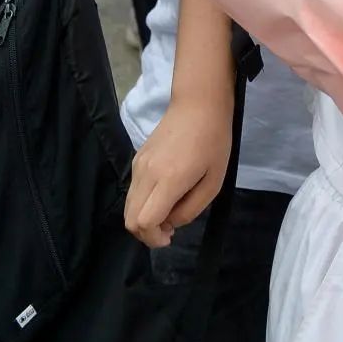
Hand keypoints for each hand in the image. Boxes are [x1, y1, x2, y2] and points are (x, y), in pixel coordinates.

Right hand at [125, 99, 232, 248]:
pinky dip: (143, 202)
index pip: (143, 221)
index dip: (153, 238)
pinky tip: (164, 194)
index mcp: (168, 180)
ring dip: (144, 217)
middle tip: (168, 229)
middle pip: (129, 219)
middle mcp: (146, 174)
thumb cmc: (214, 140)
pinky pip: (133, 190)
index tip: (170, 237)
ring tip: (169, 211)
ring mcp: (138, 165)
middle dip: (146, 233)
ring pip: (128, 206)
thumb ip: (191, 208)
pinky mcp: (137, 158)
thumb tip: (171, 223)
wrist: (198, 103)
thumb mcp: (214, 180)